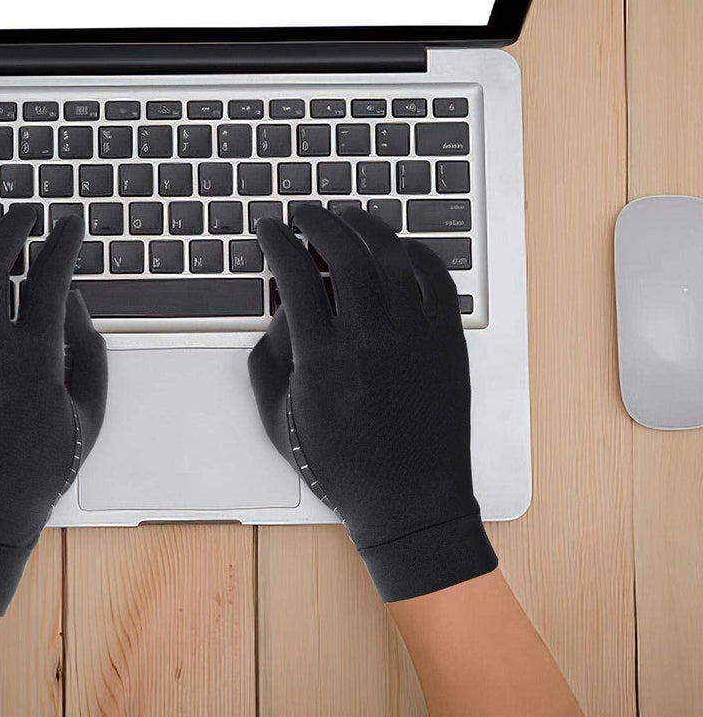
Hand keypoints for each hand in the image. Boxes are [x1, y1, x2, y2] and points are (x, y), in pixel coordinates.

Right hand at [249, 205, 495, 601]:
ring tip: (347, 216)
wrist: (410, 502)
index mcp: (321, 357)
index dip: (277, 242)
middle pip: (341, 251)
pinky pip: (436, 277)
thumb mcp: (280, 419)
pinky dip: (414, 251)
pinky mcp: (448, 341)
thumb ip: (268, 358)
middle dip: (316, 221)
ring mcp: (415, 336)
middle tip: (304, 214)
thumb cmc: (342, 466)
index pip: (292, 274)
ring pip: (390, 255)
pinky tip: (397, 246)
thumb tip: (281, 309)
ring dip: (364, 225)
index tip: (270, 230)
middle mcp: (369, 337)